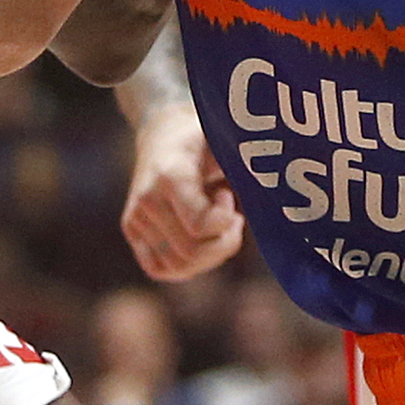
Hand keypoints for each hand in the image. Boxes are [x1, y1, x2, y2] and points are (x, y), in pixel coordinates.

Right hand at [123, 106, 245, 280]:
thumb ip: (243, 163)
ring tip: (218, 228)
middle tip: (232, 217)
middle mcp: (147, 200)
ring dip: (210, 254)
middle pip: (192, 252)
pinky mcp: (132, 231)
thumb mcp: (224, 141)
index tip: (227, 195)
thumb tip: (272, 186)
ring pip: (179, 266)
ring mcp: (136, 219)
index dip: (225, 219)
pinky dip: (188, 265)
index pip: (201, 225)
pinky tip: (201, 241)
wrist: (163, 134)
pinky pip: (161, 269)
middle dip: (223, 241)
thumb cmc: (202, 138)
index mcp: (170, 175)